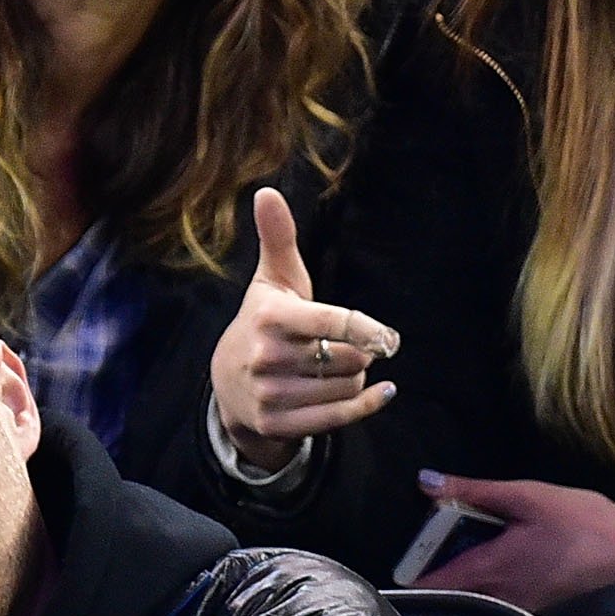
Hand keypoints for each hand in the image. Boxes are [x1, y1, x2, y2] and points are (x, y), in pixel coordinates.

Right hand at [208, 188, 399, 472]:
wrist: (226, 384)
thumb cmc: (263, 322)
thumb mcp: (272, 281)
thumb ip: (278, 238)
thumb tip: (267, 192)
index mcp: (269, 318)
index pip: (334, 322)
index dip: (368, 330)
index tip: (388, 337)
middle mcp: (265, 357)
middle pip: (350, 358)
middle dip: (360, 354)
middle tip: (344, 349)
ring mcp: (269, 393)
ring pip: (348, 387)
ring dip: (357, 379)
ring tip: (337, 371)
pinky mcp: (276, 423)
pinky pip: (339, 418)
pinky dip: (367, 405)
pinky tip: (381, 393)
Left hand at [412, 472, 614, 612]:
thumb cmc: (579, 521)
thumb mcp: (525, 496)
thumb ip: (472, 490)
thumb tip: (425, 481)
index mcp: (488, 570)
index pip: (429, 585)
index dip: (405, 573)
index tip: (394, 556)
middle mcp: (495, 595)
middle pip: (444, 590)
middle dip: (429, 568)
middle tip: (421, 542)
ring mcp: (514, 604)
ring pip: (467, 594)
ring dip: (454, 572)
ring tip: (448, 544)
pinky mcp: (529, 603)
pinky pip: (489, 594)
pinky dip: (477, 577)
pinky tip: (484, 552)